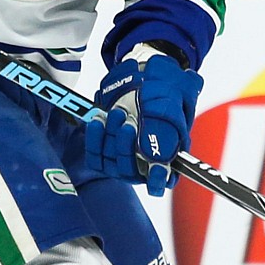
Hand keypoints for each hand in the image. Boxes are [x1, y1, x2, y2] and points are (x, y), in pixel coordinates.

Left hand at [84, 49, 202, 194]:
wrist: (144, 82)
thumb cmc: (164, 98)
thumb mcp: (169, 111)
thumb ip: (165, 134)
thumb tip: (159, 159)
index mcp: (165, 160)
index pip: (159, 182)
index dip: (157, 180)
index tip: (156, 172)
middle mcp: (142, 165)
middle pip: (129, 170)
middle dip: (126, 147)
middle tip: (128, 123)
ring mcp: (122, 160)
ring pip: (110, 162)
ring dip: (111, 137)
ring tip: (117, 113)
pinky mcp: (104, 153)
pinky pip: (94, 156)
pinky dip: (94, 138)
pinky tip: (98, 121)